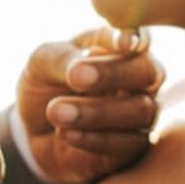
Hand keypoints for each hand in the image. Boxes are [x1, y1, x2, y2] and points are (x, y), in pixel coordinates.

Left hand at [15, 26, 163, 183]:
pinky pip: (126, 145)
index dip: (132, 37)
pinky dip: (94, 139)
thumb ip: (65, 59)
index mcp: (123, 45)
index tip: (121, 42)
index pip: (138, 36)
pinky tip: (65, 134)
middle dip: (113, 74)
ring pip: (140, 111)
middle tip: (76, 77)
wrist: (35, 130)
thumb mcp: (43, 61)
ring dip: (97, 111)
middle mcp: (141, 77)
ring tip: (56, 111)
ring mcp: (142, 113)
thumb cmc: (46, 83)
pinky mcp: (133, 147)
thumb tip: (85, 65)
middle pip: (149, 72)